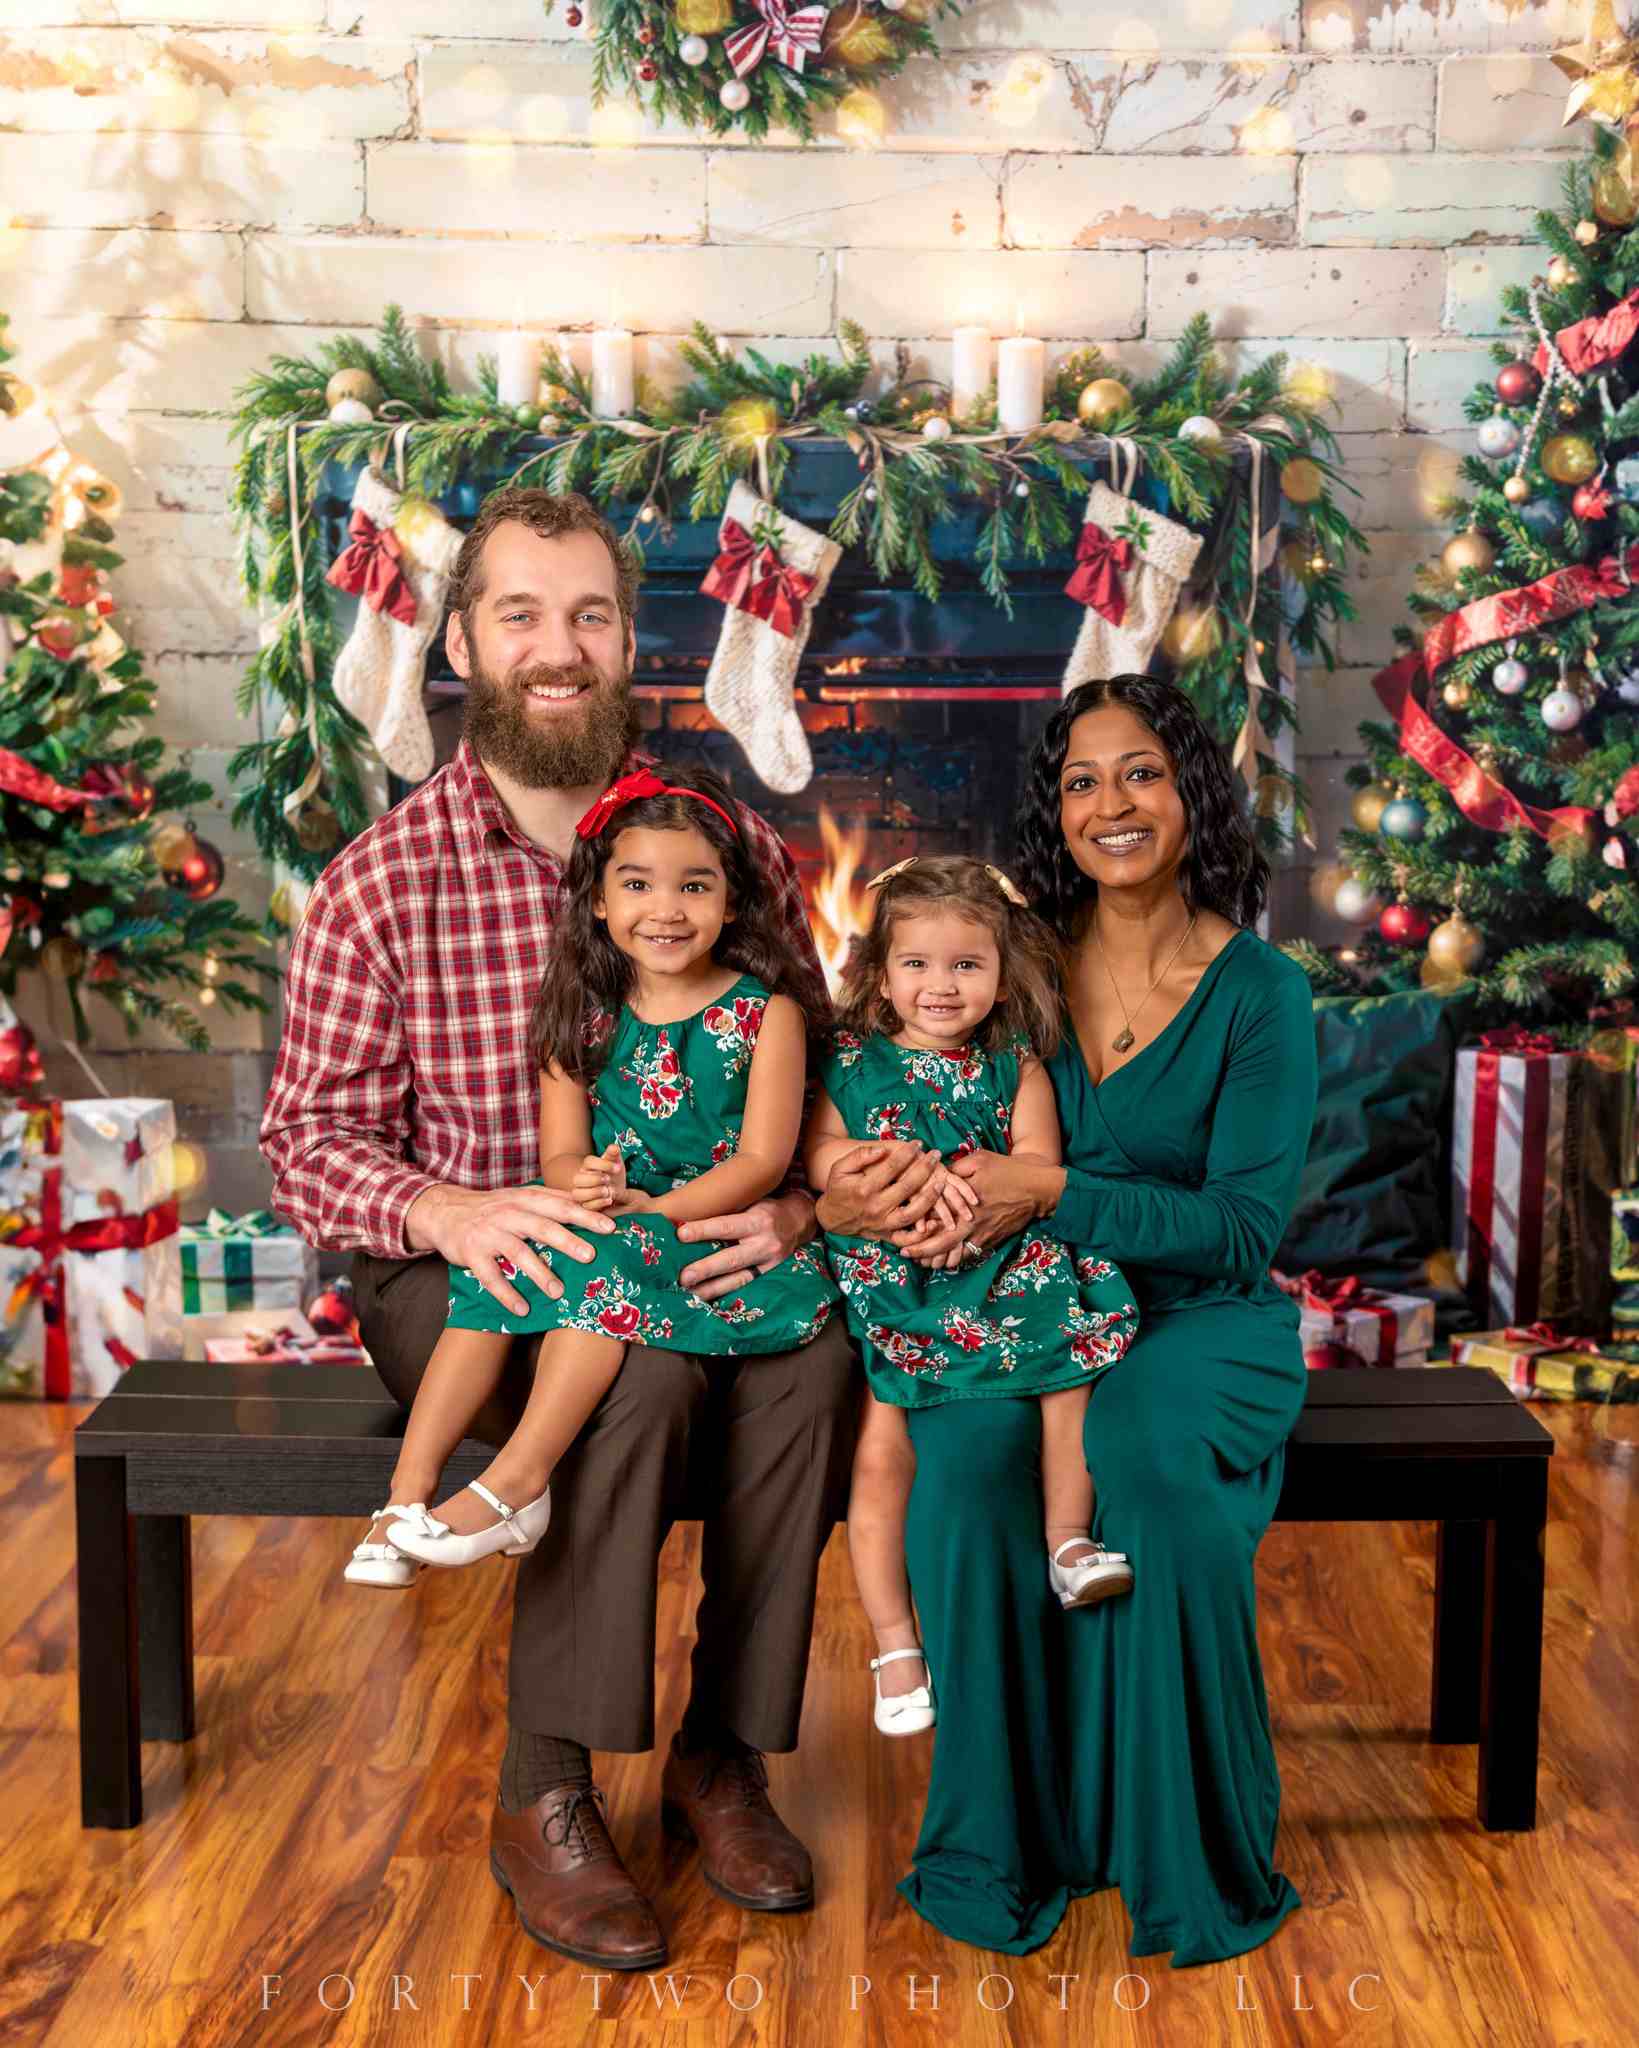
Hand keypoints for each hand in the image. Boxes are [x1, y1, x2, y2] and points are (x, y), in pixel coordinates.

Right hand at [404, 1181, 615, 1315]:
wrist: (445, 1211)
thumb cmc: (493, 1207)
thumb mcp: (520, 1196)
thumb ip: (551, 1200)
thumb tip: (590, 1204)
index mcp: (525, 1198)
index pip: (560, 1205)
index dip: (585, 1215)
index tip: (609, 1227)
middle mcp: (508, 1213)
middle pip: (542, 1226)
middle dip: (567, 1240)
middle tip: (590, 1256)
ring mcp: (489, 1233)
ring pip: (518, 1252)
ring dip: (539, 1273)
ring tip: (558, 1292)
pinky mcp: (472, 1253)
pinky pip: (490, 1276)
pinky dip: (506, 1294)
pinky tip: (522, 1308)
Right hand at [572, 1141, 625, 1211]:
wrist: (617, 1188)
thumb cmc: (614, 1173)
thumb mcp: (616, 1162)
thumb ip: (613, 1155)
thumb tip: (614, 1147)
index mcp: (588, 1166)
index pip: (588, 1162)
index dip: (603, 1164)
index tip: (617, 1168)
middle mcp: (582, 1179)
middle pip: (577, 1179)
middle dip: (595, 1179)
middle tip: (609, 1179)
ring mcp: (582, 1193)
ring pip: (577, 1194)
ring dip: (594, 1192)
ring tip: (608, 1191)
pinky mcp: (586, 1205)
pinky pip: (586, 1206)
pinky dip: (598, 1203)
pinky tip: (610, 1199)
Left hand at [675, 1189, 814, 1302]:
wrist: (799, 1222)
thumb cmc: (766, 1209)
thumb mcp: (751, 1202)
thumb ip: (728, 1210)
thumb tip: (689, 1215)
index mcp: (758, 1220)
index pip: (726, 1226)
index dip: (703, 1230)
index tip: (680, 1235)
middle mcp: (765, 1243)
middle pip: (732, 1259)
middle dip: (706, 1268)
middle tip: (684, 1277)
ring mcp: (769, 1263)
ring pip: (738, 1279)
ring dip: (712, 1288)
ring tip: (690, 1293)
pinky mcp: (769, 1276)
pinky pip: (746, 1286)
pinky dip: (725, 1293)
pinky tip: (706, 1297)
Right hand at [813, 1141, 951, 1242]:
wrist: (831, 1218)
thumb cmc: (838, 1188)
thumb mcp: (840, 1168)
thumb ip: (859, 1156)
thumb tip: (882, 1149)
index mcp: (864, 1188)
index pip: (891, 1167)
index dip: (907, 1153)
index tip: (919, 1143)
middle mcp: (875, 1207)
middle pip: (906, 1187)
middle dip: (924, 1169)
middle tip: (936, 1155)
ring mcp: (882, 1224)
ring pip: (912, 1214)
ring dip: (930, 1198)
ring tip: (942, 1182)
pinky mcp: (886, 1236)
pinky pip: (906, 1239)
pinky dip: (922, 1234)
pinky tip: (935, 1221)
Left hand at [900, 1149, 1064, 1263]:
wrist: (1038, 1188)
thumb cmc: (1008, 1170)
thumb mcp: (979, 1160)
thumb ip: (955, 1168)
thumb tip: (936, 1173)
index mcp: (965, 1204)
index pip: (936, 1222)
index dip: (917, 1230)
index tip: (901, 1236)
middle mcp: (972, 1223)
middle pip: (942, 1244)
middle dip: (922, 1252)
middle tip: (905, 1255)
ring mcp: (983, 1234)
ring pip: (956, 1254)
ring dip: (937, 1259)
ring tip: (922, 1261)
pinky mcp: (992, 1239)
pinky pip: (971, 1253)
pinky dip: (956, 1258)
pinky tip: (945, 1260)